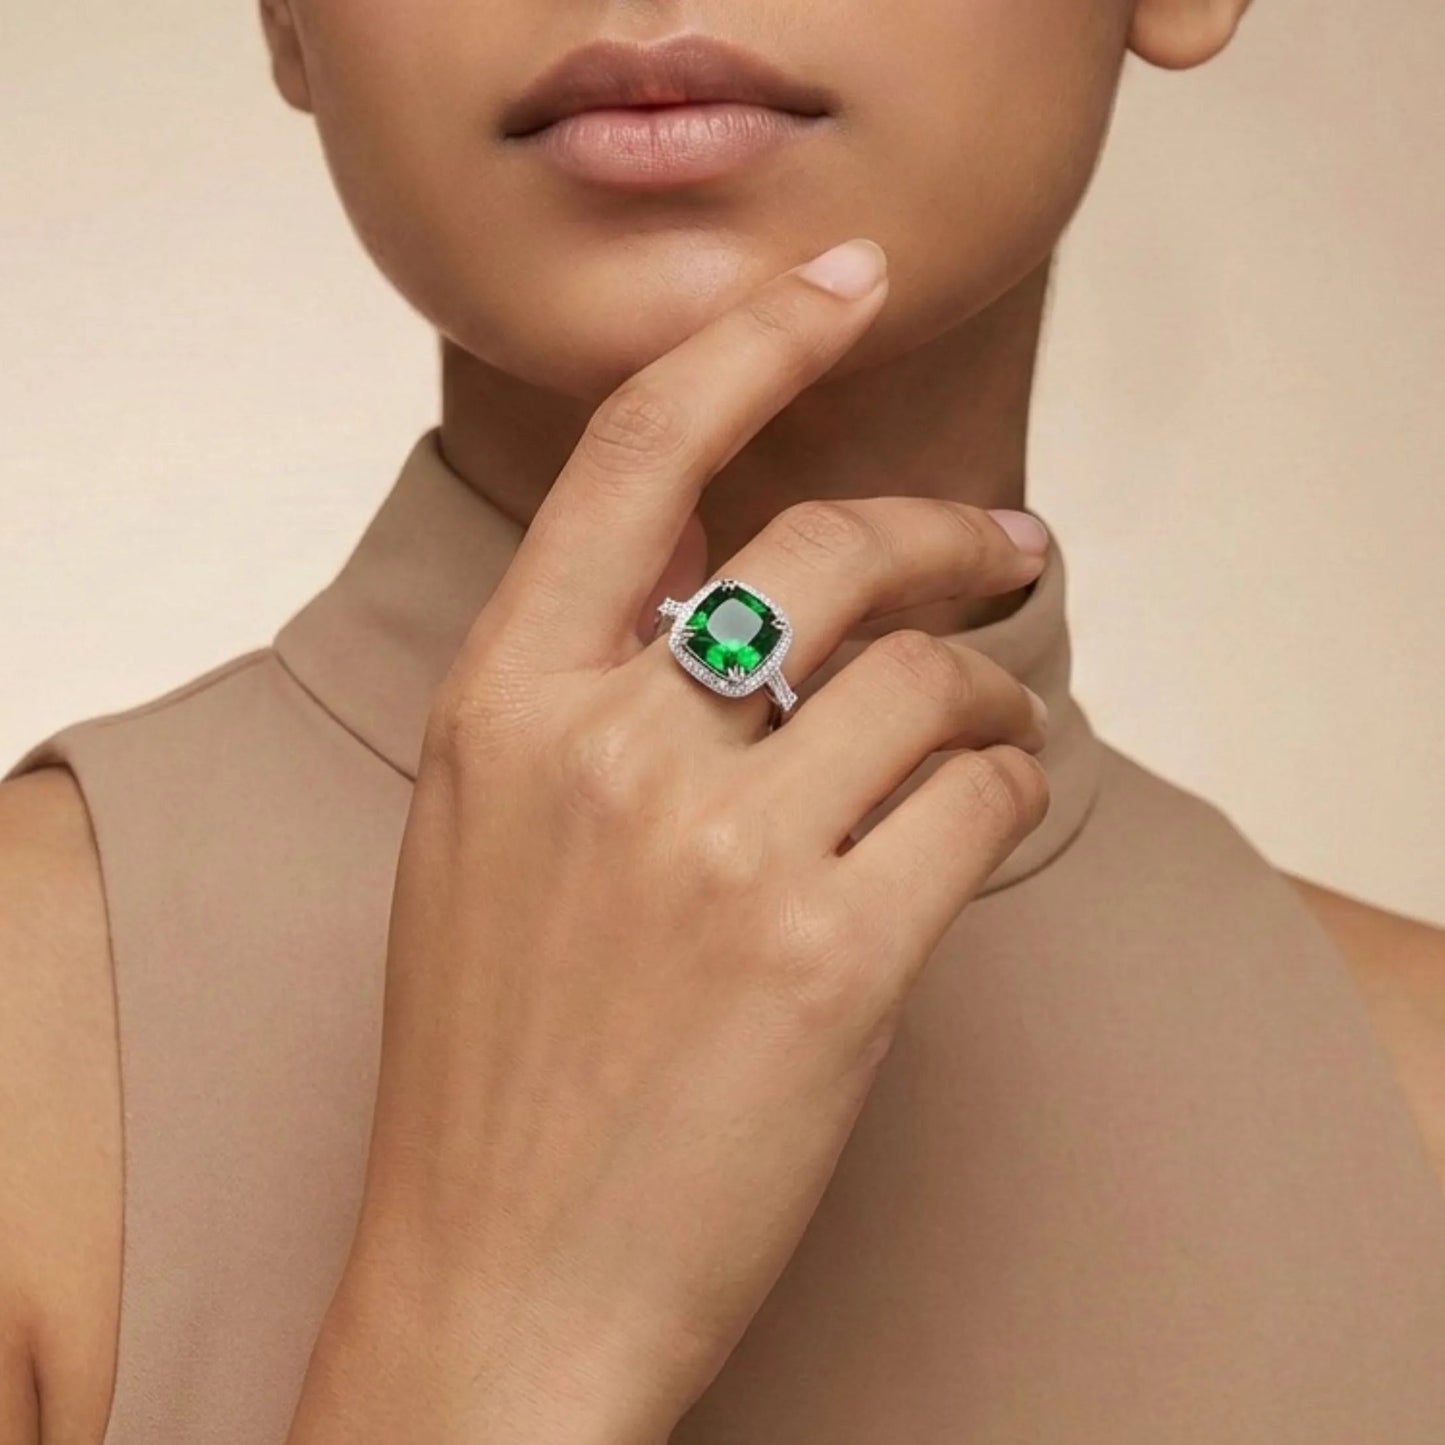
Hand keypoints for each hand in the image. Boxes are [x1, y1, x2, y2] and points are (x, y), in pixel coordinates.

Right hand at [339, 238, 1049, 1443]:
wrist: (500, 1281)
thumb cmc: (493, 1065)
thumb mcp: (485, 837)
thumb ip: (580, 692)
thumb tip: (718, 576)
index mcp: (502, 706)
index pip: (634, 461)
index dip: (747, 342)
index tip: (837, 283)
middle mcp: (606, 751)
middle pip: (830, 551)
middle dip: (944, 534)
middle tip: (1007, 550)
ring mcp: (722, 853)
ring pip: (930, 683)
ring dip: (992, 694)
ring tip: (998, 726)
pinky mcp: (835, 958)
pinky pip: (978, 804)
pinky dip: (1007, 793)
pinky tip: (986, 818)